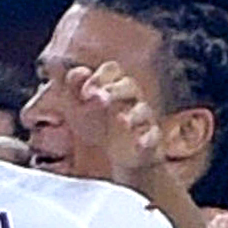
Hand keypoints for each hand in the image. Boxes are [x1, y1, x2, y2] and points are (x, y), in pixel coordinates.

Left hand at [66, 60, 169, 186]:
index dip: (98, 77)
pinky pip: (154, 136)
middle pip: (128, 85)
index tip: (84, 93)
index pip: (111, 70)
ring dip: (134, 114)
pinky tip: (139, 144)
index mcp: (111, 86)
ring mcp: (141, 119)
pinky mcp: (149, 139)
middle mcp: (129, 98)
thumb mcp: (78, 108)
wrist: (116, 158)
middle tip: (101, 99)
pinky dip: (148, 139)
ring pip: (142, 110)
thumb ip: (73, 89)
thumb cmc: (97, 126)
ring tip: (123, 122)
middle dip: (114, 90)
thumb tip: (78, 72)